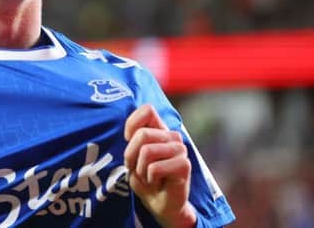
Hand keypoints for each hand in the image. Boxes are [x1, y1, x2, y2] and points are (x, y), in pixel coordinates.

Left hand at [124, 104, 196, 227]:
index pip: (147, 110)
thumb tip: (132, 133)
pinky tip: (157, 182)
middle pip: (142, 134)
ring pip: (147, 151)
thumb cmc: (146, 178)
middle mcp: (172, 136)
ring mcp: (180, 150)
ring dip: (141, 169)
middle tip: (137, 168)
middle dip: (131, 155)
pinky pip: (155, 167)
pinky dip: (150, 178)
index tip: (129, 140)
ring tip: (148, 176)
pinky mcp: (184, 165)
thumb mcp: (133, 156)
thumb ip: (133, 140)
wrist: (160, 204)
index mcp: (160, 129)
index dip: (132, 125)